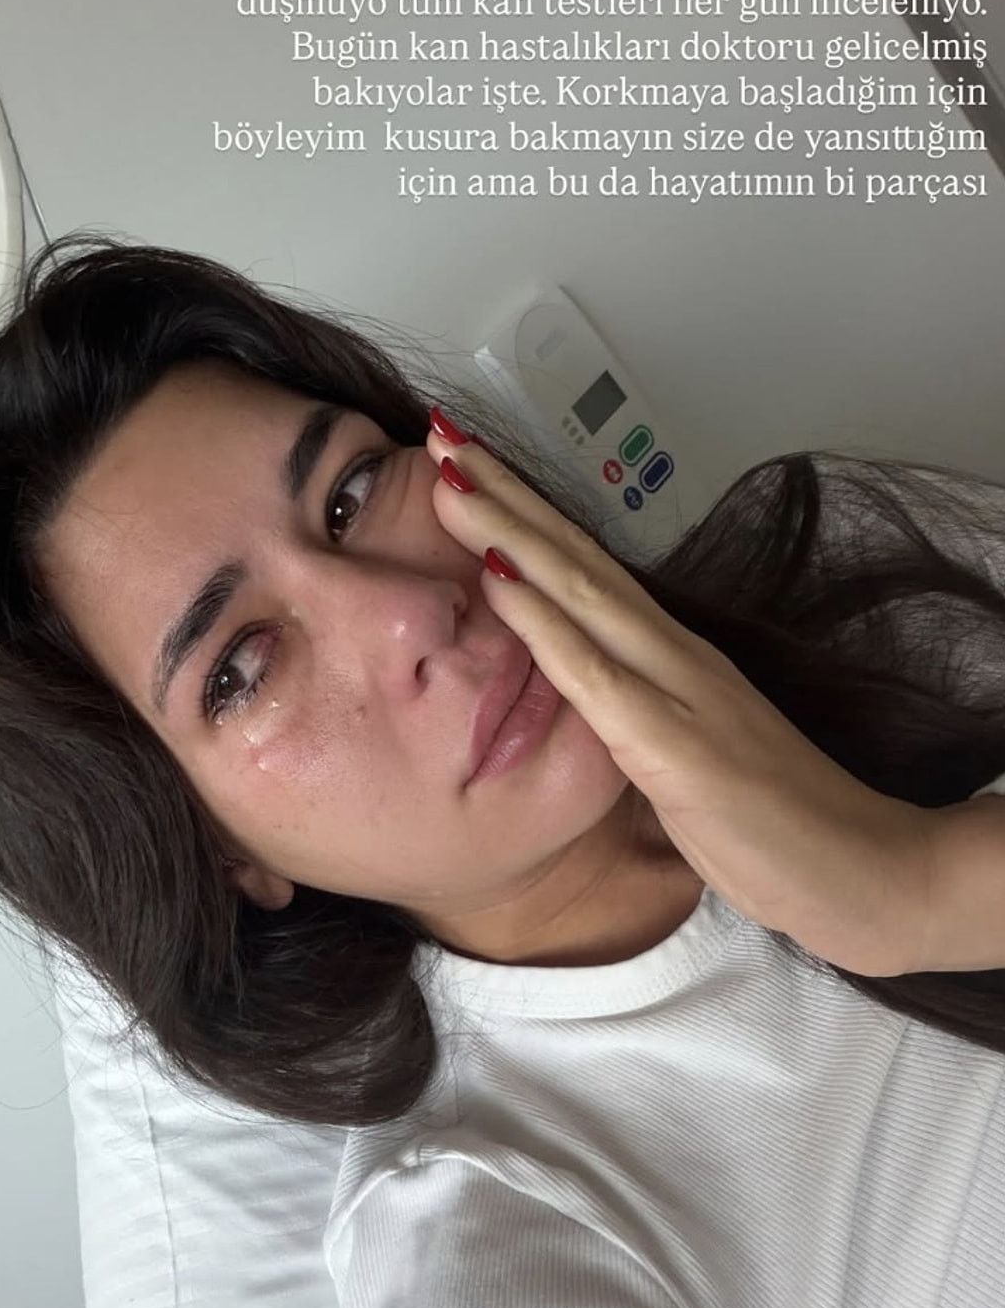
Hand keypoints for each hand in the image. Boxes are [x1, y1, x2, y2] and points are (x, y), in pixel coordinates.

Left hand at [426, 416, 937, 978]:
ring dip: (509, 532)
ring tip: (452, 477)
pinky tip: (498, 580)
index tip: (469, 467)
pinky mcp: (676, 747)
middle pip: (577, 559)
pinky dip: (541, 623)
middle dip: (504, 495)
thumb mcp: (687, 761)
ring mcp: (679, 693)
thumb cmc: (779, 826)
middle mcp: (677, 656)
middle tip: (442, 435)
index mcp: (675, 660)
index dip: (526, 516)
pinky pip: (594, 675)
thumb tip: (586, 703)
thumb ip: (638, 723)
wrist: (865, 872)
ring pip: (579, 594)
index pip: (588, 571)